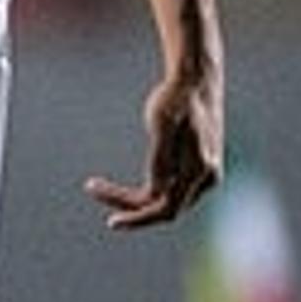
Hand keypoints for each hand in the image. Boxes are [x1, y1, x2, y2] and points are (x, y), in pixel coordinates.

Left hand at [84, 76, 222, 229]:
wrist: (194, 79)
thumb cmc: (175, 99)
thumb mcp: (162, 125)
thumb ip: (160, 161)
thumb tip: (154, 193)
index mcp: (202, 171)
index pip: (166, 210)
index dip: (138, 220)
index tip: (110, 222)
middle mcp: (207, 178)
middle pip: (162, 208)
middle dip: (128, 205)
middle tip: (92, 188)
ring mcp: (203, 174)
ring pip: (162, 200)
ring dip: (131, 198)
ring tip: (96, 185)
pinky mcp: (195, 167)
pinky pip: (166, 189)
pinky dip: (142, 189)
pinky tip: (116, 185)